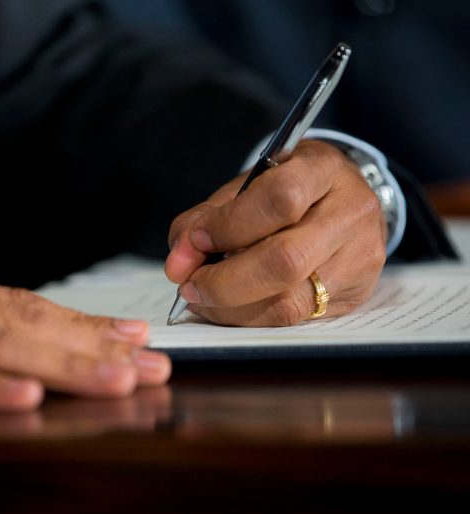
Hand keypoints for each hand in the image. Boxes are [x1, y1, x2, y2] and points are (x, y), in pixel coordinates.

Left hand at [165, 140, 386, 325]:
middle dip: (224, 281)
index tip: (195, 241)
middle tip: (189, 283)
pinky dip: (250, 316)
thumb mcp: (248, 184)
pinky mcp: (356, 293)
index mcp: (322, 170)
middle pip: (285, 260)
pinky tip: (229, 306)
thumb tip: (179, 262)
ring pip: (289, 301)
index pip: (279, 200)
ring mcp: (359, 257)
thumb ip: (206, 218)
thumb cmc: (289, 188)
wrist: (346, 200)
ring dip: (231, 306)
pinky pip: (294, 318)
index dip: (229, 226)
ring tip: (204, 297)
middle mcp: (350, 213)